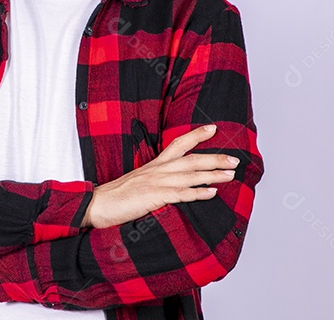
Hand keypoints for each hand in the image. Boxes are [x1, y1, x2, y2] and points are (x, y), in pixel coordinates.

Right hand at [81, 124, 238, 228]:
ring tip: (230, 175)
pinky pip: (180, 193)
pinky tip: (211, 193)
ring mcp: (156, 182)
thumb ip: (157, 179)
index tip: (213, 129)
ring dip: (212, 174)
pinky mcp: (154, 196)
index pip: (178, 144)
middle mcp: (158, 170)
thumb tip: (175, 182)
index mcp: (155, 165)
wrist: (98, 204)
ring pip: (190, 175)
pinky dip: (197, 193)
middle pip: (191, 159)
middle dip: (215, 158)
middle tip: (235, 160)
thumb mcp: (139, 181)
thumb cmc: (118, 196)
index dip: (196, 136)